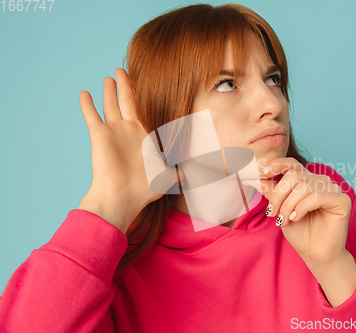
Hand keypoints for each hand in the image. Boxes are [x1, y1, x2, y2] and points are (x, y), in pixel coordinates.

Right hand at [78, 68, 182, 232]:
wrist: (123, 196)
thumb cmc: (146, 188)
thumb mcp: (171, 176)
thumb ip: (184, 170)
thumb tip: (205, 172)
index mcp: (146, 136)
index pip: (147, 110)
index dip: (147, 97)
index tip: (150, 82)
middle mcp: (130, 130)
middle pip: (129, 102)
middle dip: (127, 86)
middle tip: (124, 71)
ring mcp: (114, 131)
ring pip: (111, 104)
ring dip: (110, 91)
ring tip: (109, 78)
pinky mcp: (100, 135)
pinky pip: (92, 115)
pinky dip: (87, 105)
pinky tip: (84, 92)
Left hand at [260, 157, 351, 265]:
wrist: (315, 254)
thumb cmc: (300, 232)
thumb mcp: (280, 209)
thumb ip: (272, 192)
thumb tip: (258, 177)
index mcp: (307, 180)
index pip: (292, 164)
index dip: (278, 165)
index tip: (263, 172)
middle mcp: (321, 181)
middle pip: (294, 176)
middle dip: (278, 195)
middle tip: (272, 213)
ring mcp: (333, 189)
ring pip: (304, 187)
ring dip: (288, 205)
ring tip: (284, 220)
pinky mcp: (342, 200)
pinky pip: (317, 196)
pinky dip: (301, 208)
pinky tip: (295, 218)